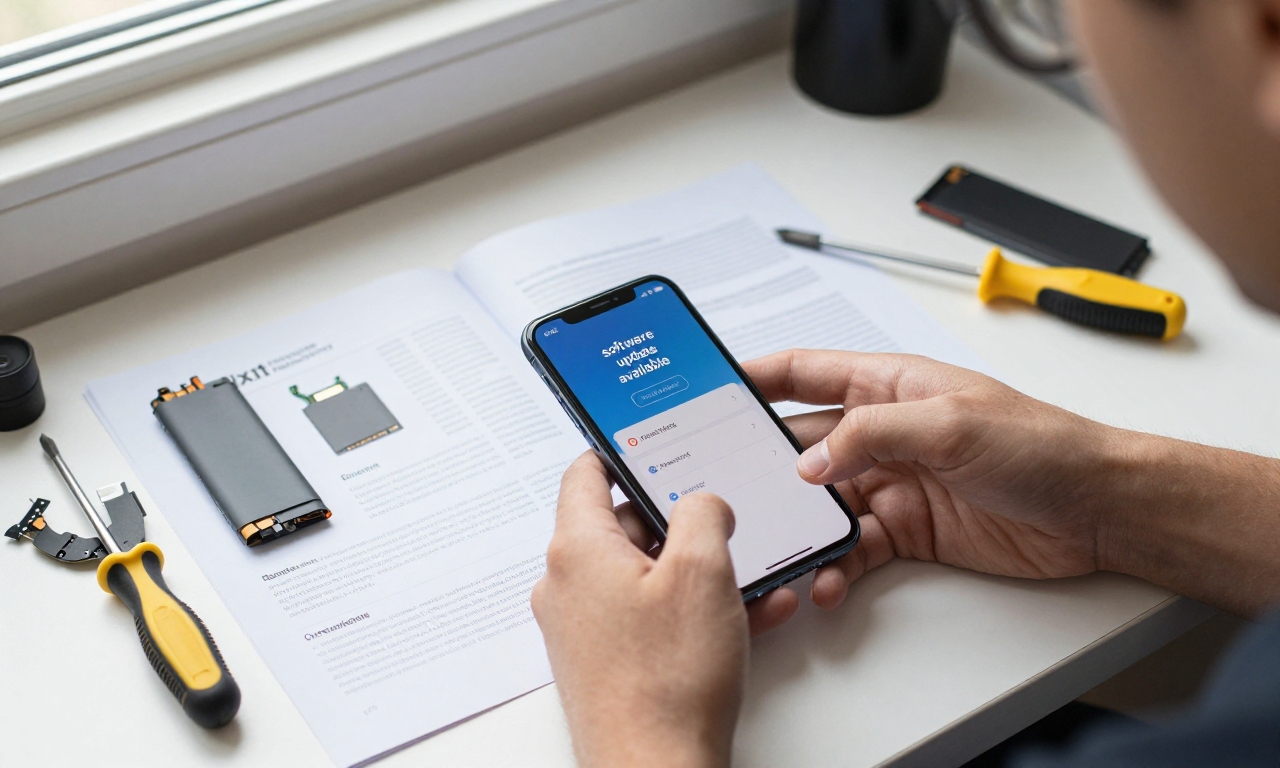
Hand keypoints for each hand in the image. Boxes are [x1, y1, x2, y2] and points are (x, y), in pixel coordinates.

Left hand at [532, 452, 746, 767]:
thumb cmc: (666, 683)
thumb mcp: (703, 573)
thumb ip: (703, 514)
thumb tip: (702, 502)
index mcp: (578, 550)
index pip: (584, 472)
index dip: (621, 450)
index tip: (648, 440)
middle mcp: (569, 585)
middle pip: (624, 526)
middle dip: (681, 524)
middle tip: (722, 522)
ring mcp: (584, 627)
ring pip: (647, 575)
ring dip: (701, 573)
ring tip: (752, 579)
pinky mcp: (606, 661)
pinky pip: (651, 617)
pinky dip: (694, 612)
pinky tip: (746, 620)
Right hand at [743, 350, 1120, 611]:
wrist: (1095, 510)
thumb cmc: (1040, 444)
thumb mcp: (951, 423)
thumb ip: (874, 434)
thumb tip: (812, 460)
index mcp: (888, 386)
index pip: (804, 372)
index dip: (754, 377)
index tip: (709, 388)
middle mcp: (883, 432)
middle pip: (802, 445)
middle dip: (763, 467)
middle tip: (726, 490)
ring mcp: (892, 483)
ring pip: (822, 505)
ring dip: (798, 527)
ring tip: (776, 550)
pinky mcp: (908, 531)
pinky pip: (854, 548)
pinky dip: (835, 566)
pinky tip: (828, 579)